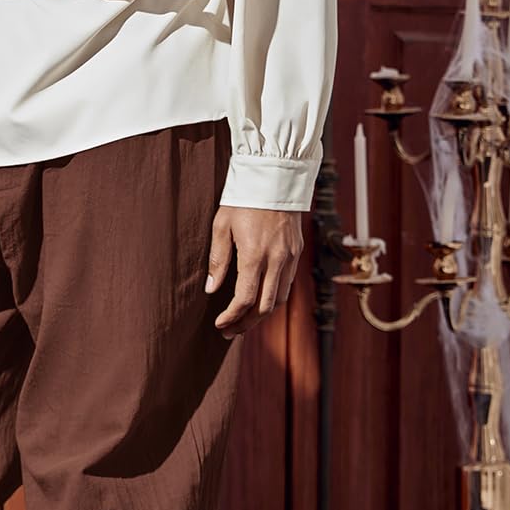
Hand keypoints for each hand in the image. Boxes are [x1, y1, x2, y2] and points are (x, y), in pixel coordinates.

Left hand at [205, 206, 302, 336]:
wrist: (274, 177)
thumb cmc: (242, 200)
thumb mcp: (221, 226)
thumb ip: (218, 261)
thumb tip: (212, 290)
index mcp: (254, 255)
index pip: (244, 299)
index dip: (232, 316)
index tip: (220, 325)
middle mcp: (276, 260)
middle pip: (264, 306)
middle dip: (246, 323)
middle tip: (230, 331)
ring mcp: (290, 257)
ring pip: (280, 299)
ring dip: (262, 314)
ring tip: (243, 321)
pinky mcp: (297, 251)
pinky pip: (288, 284)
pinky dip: (274, 298)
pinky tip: (260, 300)